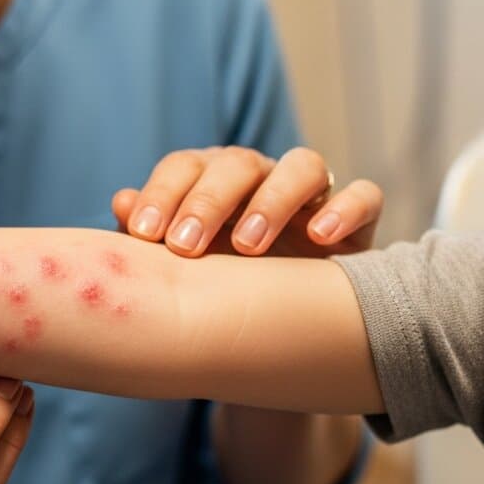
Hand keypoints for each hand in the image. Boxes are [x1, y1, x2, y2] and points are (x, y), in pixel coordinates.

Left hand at [112, 146, 382, 257]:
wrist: (286, 320)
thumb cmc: (220, 281)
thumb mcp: (183, 265)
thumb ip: (152, 234)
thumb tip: (120, 202)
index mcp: (212, 179)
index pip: (185, 166)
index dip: (163, 193)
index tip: (143, 233)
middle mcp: (262, 176)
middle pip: (237, 163)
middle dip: (209, 201)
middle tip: (185, 246)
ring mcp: (311, 193)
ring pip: (302, 166)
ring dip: (273, 200)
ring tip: (248, 246)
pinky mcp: (357, 217)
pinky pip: (363, 195)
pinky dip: (345, 209)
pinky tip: (321, 239)